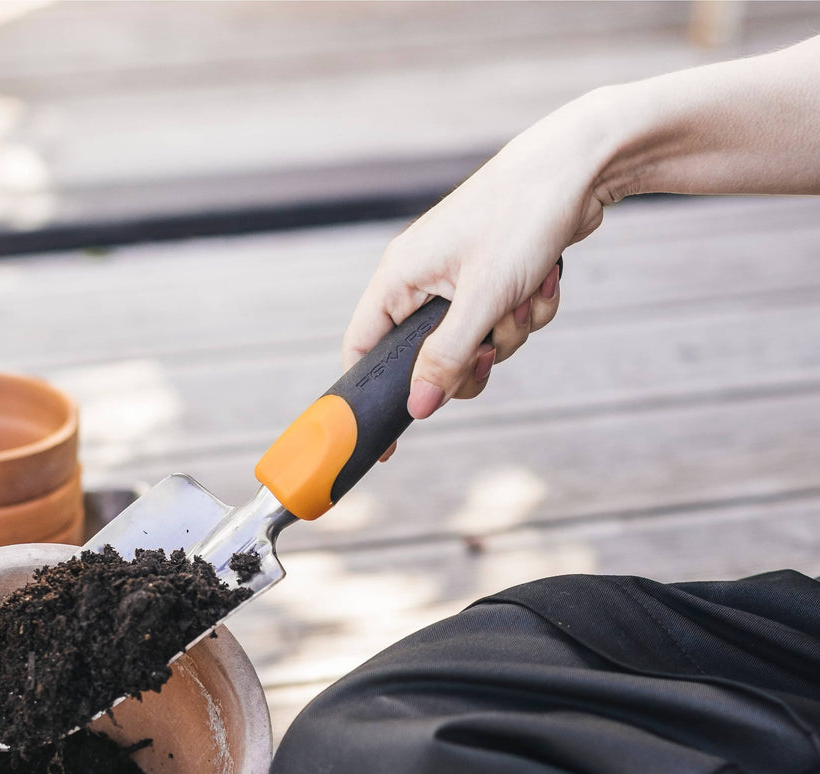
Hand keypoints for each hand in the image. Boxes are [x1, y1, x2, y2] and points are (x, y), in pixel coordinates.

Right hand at [345, 92, 617, 419]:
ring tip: (528, 296)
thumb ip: (445, 359)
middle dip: (468, 361)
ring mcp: (458, 279)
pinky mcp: (494, 277)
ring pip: (473, 345)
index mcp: (399, 278)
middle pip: (426, 359)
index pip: (362, 348)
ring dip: (508, 335)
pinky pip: (502, 323)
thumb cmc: (522, 216)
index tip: (387, 440)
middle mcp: (421, 279)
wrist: (581, 164)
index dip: (372, 394)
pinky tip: (545, 281)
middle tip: (489, 351)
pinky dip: (528, 312)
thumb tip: (418, 408)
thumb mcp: (482, 300)